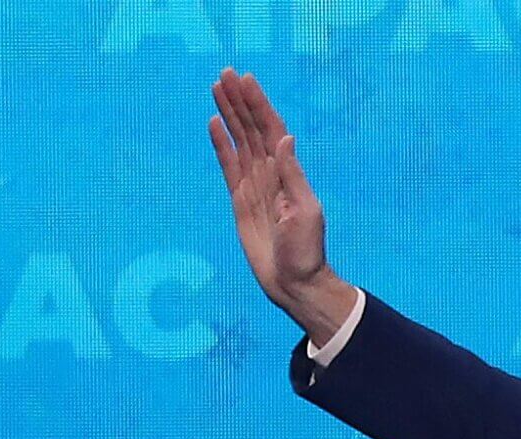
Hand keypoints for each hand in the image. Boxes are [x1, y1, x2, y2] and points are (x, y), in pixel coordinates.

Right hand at [209, 68, 352, 343]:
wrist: (295, 282)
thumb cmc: (306, 251)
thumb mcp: (304, 212)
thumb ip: (292, 176)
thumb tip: (284, 138)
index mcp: (289, 173)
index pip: (271, 129)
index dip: (258, 103)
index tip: (244, 79)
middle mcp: (272, 174)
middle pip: (252, 128)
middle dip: (240, 101)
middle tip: (224, 73)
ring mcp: (255, 186)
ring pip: (239, 141)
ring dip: (229, 115)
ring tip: (217, 88)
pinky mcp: (241, 201)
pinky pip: (228, 166)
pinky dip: (221, 145)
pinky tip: (214, 123)